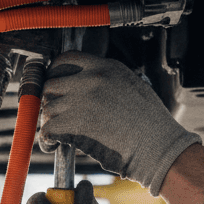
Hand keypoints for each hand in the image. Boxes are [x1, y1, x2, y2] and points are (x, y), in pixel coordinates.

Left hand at [40, 52, 200, 195]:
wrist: (157, 144)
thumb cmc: (151, 123)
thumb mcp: (133, 86)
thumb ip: (109, 82)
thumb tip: (89, 89)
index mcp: (107, 67)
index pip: (66, 59)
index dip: (55, 73)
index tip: (54, 87)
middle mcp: (92, 78)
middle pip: (51, 84)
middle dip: (50, 100)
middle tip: (55, 114)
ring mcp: (82, 99)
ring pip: (48, 108)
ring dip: (50, 122)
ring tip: (58, 133)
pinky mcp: (76, 121)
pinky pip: (47, 128)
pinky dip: (46, 139)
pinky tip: (53, 144)